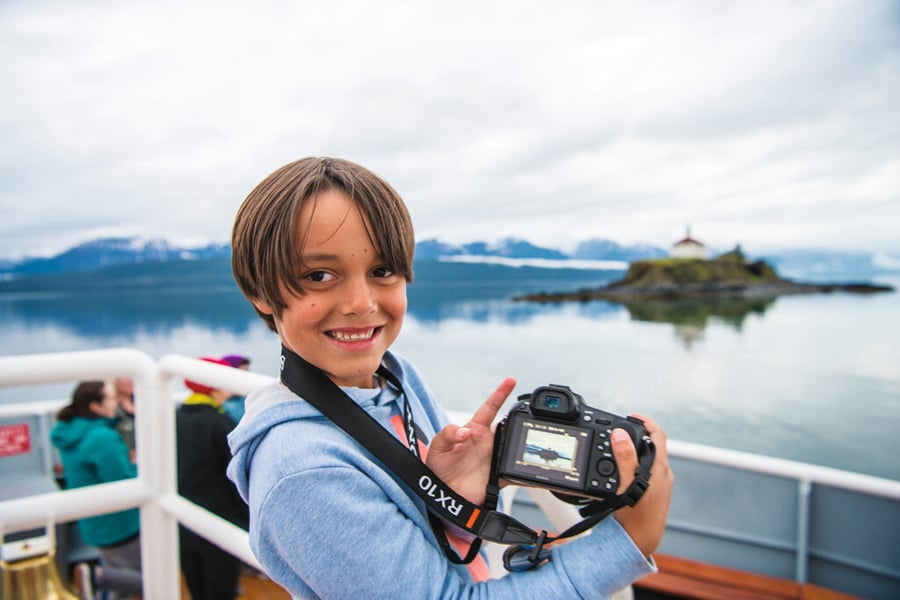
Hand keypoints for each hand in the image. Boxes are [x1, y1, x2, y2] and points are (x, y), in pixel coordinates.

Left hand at [426, 377, 516, 504]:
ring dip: (520, 445)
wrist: (444, 495)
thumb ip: (448, 434)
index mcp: (475, 430)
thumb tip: (465, 432)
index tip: (511, 380)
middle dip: (517, 421)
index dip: (501, 393)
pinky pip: (517, 473)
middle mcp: (488, 442)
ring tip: (519, 447)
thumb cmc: (439, 469)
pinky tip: (530, 474)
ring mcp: (495, 458)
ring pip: (515, 446)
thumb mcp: (437, 446)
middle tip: (521, 420)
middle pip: (508, 426)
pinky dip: (525, 474)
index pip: (490, 407)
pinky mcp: (500, 476)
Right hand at [610, 414, 673, 556]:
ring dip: (635, 450)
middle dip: (636, 435)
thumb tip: (621, 434)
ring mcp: (661, 484)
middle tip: (619, 432)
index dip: (646, 421)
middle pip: (652, 445)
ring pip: (648, 459)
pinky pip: (646, 471)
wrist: (641, 541)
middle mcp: (663, 474)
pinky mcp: (655, 492)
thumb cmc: (637, 517)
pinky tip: (622, 472)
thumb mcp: (627, 484)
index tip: (632, 416)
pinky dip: (635, 464)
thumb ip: (625, 458)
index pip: (658, 435)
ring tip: (617, 450)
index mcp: (659, 468)